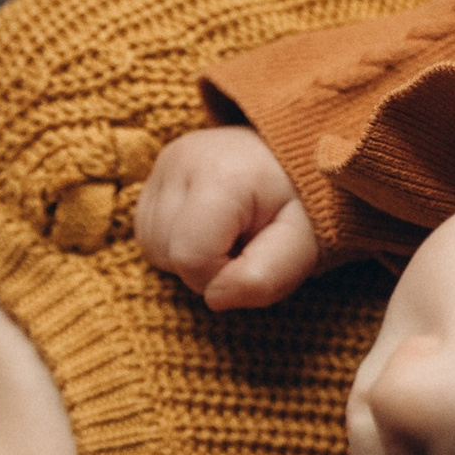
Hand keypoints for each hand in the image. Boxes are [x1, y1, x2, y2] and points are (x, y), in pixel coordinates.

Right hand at [134, 127, 319, 308]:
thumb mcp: (305, 243)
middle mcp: (180, 160)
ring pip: (154, 249)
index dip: (223, 277)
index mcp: (222, 174)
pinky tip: (210, 226)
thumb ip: (269, 277)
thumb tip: (215, 298)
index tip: (255, 254)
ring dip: (191, 256)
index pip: (191, 258)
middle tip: (247, 238)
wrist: (299, 156)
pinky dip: (178, 243)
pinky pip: (149, 235)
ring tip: (230, 230)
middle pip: (169, 255)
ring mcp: (162, 165)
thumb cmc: (304, 201)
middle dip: (209, 266)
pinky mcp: (153, 174)